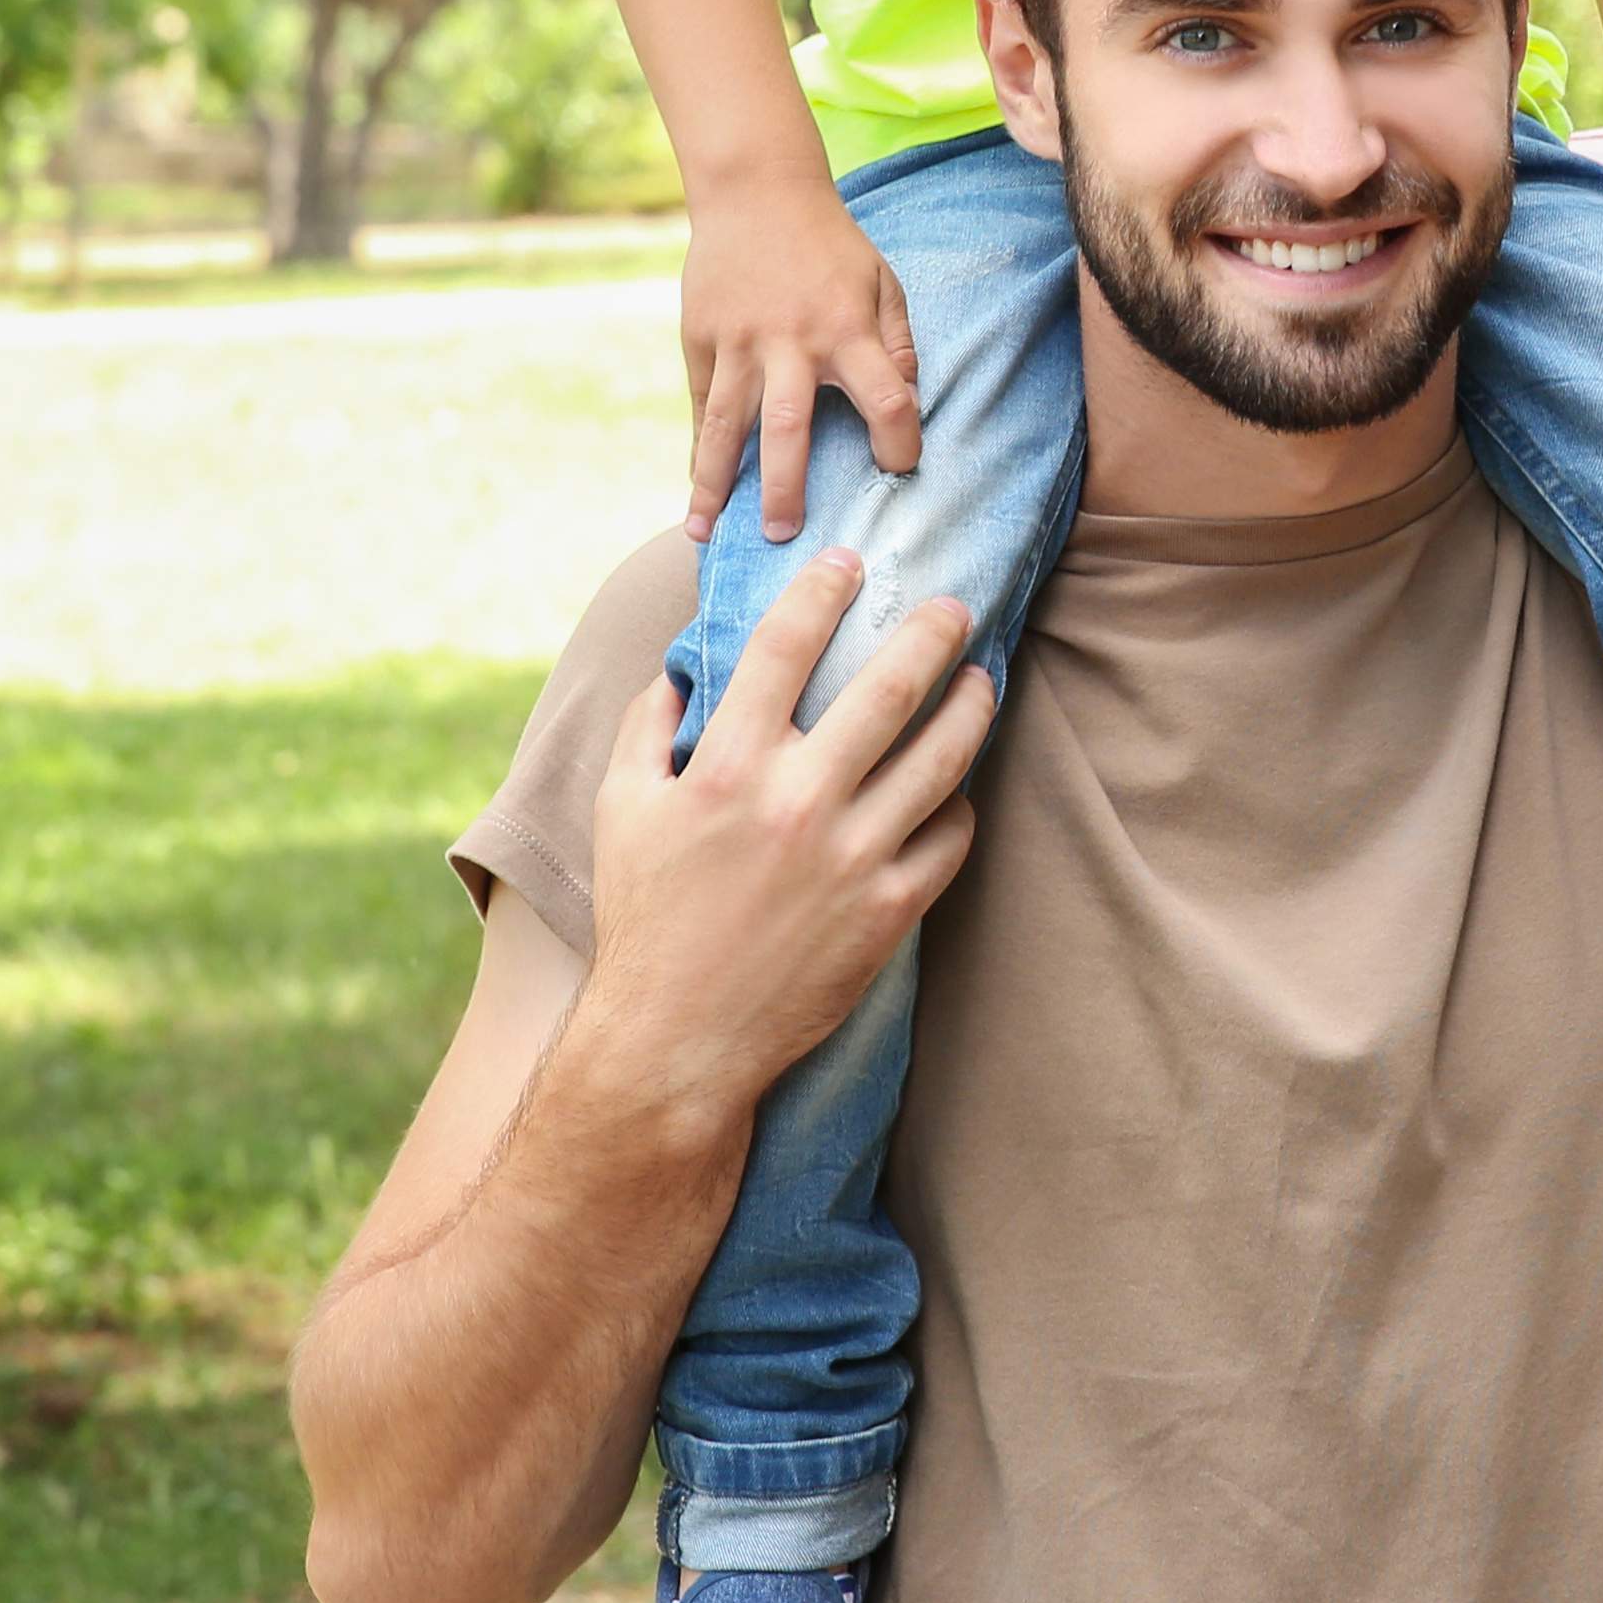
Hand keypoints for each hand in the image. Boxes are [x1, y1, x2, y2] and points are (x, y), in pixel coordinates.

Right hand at [584, 549, 993, 1113]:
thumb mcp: (619, 810)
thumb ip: (646, 726)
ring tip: (983, 680)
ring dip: (970, 709)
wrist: (675, 1041)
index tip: (848, 561)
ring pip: (940, 760)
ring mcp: (851, 858)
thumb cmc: (644, 919)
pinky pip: (948, 840)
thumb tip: (681, 667)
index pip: (784, 647)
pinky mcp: (887, 913)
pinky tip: (960, 786)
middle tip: (955, 607)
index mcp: (726, 767)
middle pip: (887, 690)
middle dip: (930, 634)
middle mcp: (796, 802)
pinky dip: (960, 806)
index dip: (820, 591)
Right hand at [678, 174, 921, 538]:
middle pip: (789, 424)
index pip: (886, 396)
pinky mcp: (702, 336)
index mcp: (848, 328)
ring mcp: (740, 340)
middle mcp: (792, 340)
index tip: (898, 469)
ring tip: (704, 531)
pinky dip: (698, 449)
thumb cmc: (830, 245)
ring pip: (727, 421)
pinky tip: (695, 490)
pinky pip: (701, 403)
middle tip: (784, 537)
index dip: (899, 439)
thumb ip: (897, 344)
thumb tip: (908, 404)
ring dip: (716, 481)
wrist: (756, 191)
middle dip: (786, 484)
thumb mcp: (882, 282)